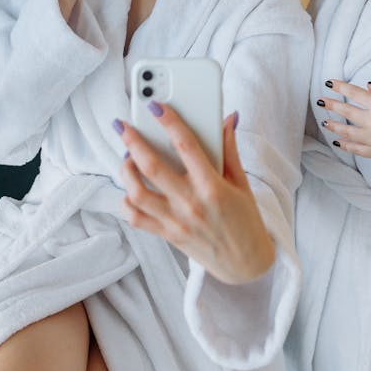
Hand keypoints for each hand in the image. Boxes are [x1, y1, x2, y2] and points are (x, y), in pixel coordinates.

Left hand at [118, 105, 275, 283]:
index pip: (186, 146)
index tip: (156, 106)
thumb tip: (227, 118)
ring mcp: (176, 221)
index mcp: (212, 186)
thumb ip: (230, 149)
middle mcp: (190, 203)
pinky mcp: (167, 236)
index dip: (169, 122)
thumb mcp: (242, 183)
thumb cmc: (246, 221)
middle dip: (133, 142)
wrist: (246, 265)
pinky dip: (127, 202)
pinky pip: (137, 219)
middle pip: (152, 167)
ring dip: (126, 172)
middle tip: (123, 126)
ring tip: (126, 157)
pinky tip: (130, 189)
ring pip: (137, 193)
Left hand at [321, 80, 370, 181]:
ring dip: (334, 126)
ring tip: (325, 121)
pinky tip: (338, 142)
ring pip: (347, 133)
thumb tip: (367, 87)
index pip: (354, 93)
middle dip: (331, 105)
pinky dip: (345, 145)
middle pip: (346, 112)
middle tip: (321, 101)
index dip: (340, 87)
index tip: (330, 83)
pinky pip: (356, 149)